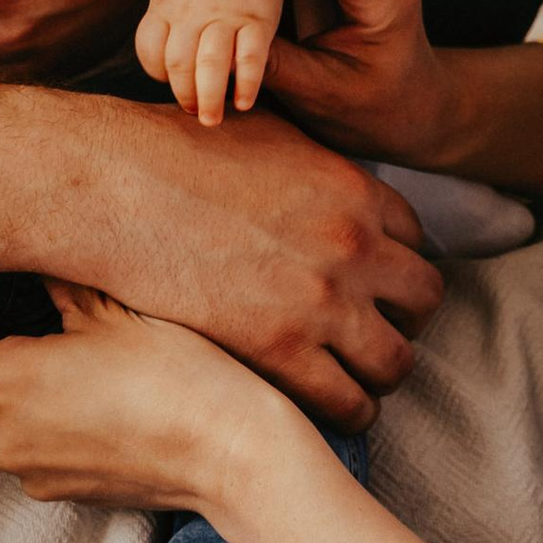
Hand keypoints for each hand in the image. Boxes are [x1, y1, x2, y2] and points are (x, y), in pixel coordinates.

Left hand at [0, 285, 301, 517]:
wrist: (230, 451)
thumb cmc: (174, 371)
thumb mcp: (114, 308)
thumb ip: (60, 284)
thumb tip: (35, 251)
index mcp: (3, 379)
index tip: (2, 317)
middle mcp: (1, 435)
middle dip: (22, 366)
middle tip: (76, 343)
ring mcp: (32, 474)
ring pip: (19, 424)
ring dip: (45, 404)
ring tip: (103, 382)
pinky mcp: (63, 499)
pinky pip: (48, 454)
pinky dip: (69, 436)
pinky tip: (116, 415)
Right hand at [82, 99, 438, 425]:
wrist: (119, 187)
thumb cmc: (176, 150)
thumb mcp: (268, 132)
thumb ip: (313, 160)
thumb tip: (320, 174)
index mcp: (354, 189)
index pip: (416, 239)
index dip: (394, 262)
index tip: (373, 280)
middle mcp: (354, 246)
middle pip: (423, 299)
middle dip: (402, 316)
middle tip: (372, 328)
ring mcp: (322, 303)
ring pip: (397, 361)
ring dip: (379, 370)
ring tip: (354, 375)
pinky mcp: (280, 352)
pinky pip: (347, 404)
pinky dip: (346, 411)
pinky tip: (324, 405)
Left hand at [136, 0, 286, 123]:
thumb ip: (161, 16)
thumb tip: (158, 62)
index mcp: (166, 1)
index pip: (149, 49)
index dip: (156, 73)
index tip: (169, 81)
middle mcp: (192, 9)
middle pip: (178, 63)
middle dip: (183, 95)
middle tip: (193, 112)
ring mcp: (226, 14)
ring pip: (210, 65)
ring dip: (209, 99)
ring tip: (211, 119)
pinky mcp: (258, 19)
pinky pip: (251, 58)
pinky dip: (247, 85)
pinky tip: (244, 103)